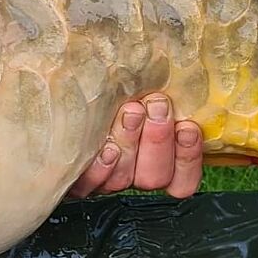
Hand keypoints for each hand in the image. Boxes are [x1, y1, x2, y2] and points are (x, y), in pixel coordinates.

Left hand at [68, 92, 202, 198]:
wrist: (67, 83)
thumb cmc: (113, 86)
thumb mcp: (142, 87)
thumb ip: (162, 94)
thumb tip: (191, 73)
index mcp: (158, 160)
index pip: (182, 179)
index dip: (188, 158)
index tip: (187, 127)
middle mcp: (133, 173)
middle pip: (156, 177)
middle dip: (159, 140)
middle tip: (158, 105)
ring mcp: (105, 179)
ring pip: (125, 179)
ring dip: (131, 143)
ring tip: (131, 111)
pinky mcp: (76, 179)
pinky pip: (89, 184)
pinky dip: (100, 166)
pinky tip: (106, 146)